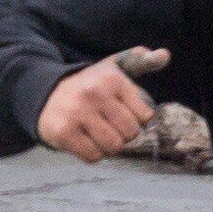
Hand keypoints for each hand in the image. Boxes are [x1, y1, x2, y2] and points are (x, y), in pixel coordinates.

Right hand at [36, 49, 162, 164]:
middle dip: (123, 135)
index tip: (123, 114)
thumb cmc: (90, 86)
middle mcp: (95, 93)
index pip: (145, 116)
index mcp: (113, 78)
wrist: (46, 94)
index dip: (136, 120)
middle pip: (130, 133)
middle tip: (109, 126)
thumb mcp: (114, 68)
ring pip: (113, 146)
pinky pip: (93, 156)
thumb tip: (166, 55)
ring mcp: (77, 112)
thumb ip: (142, 62)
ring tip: (97, 134)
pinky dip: (93, 154)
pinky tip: (85, 140)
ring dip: (108, 147)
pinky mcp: (64, 131)